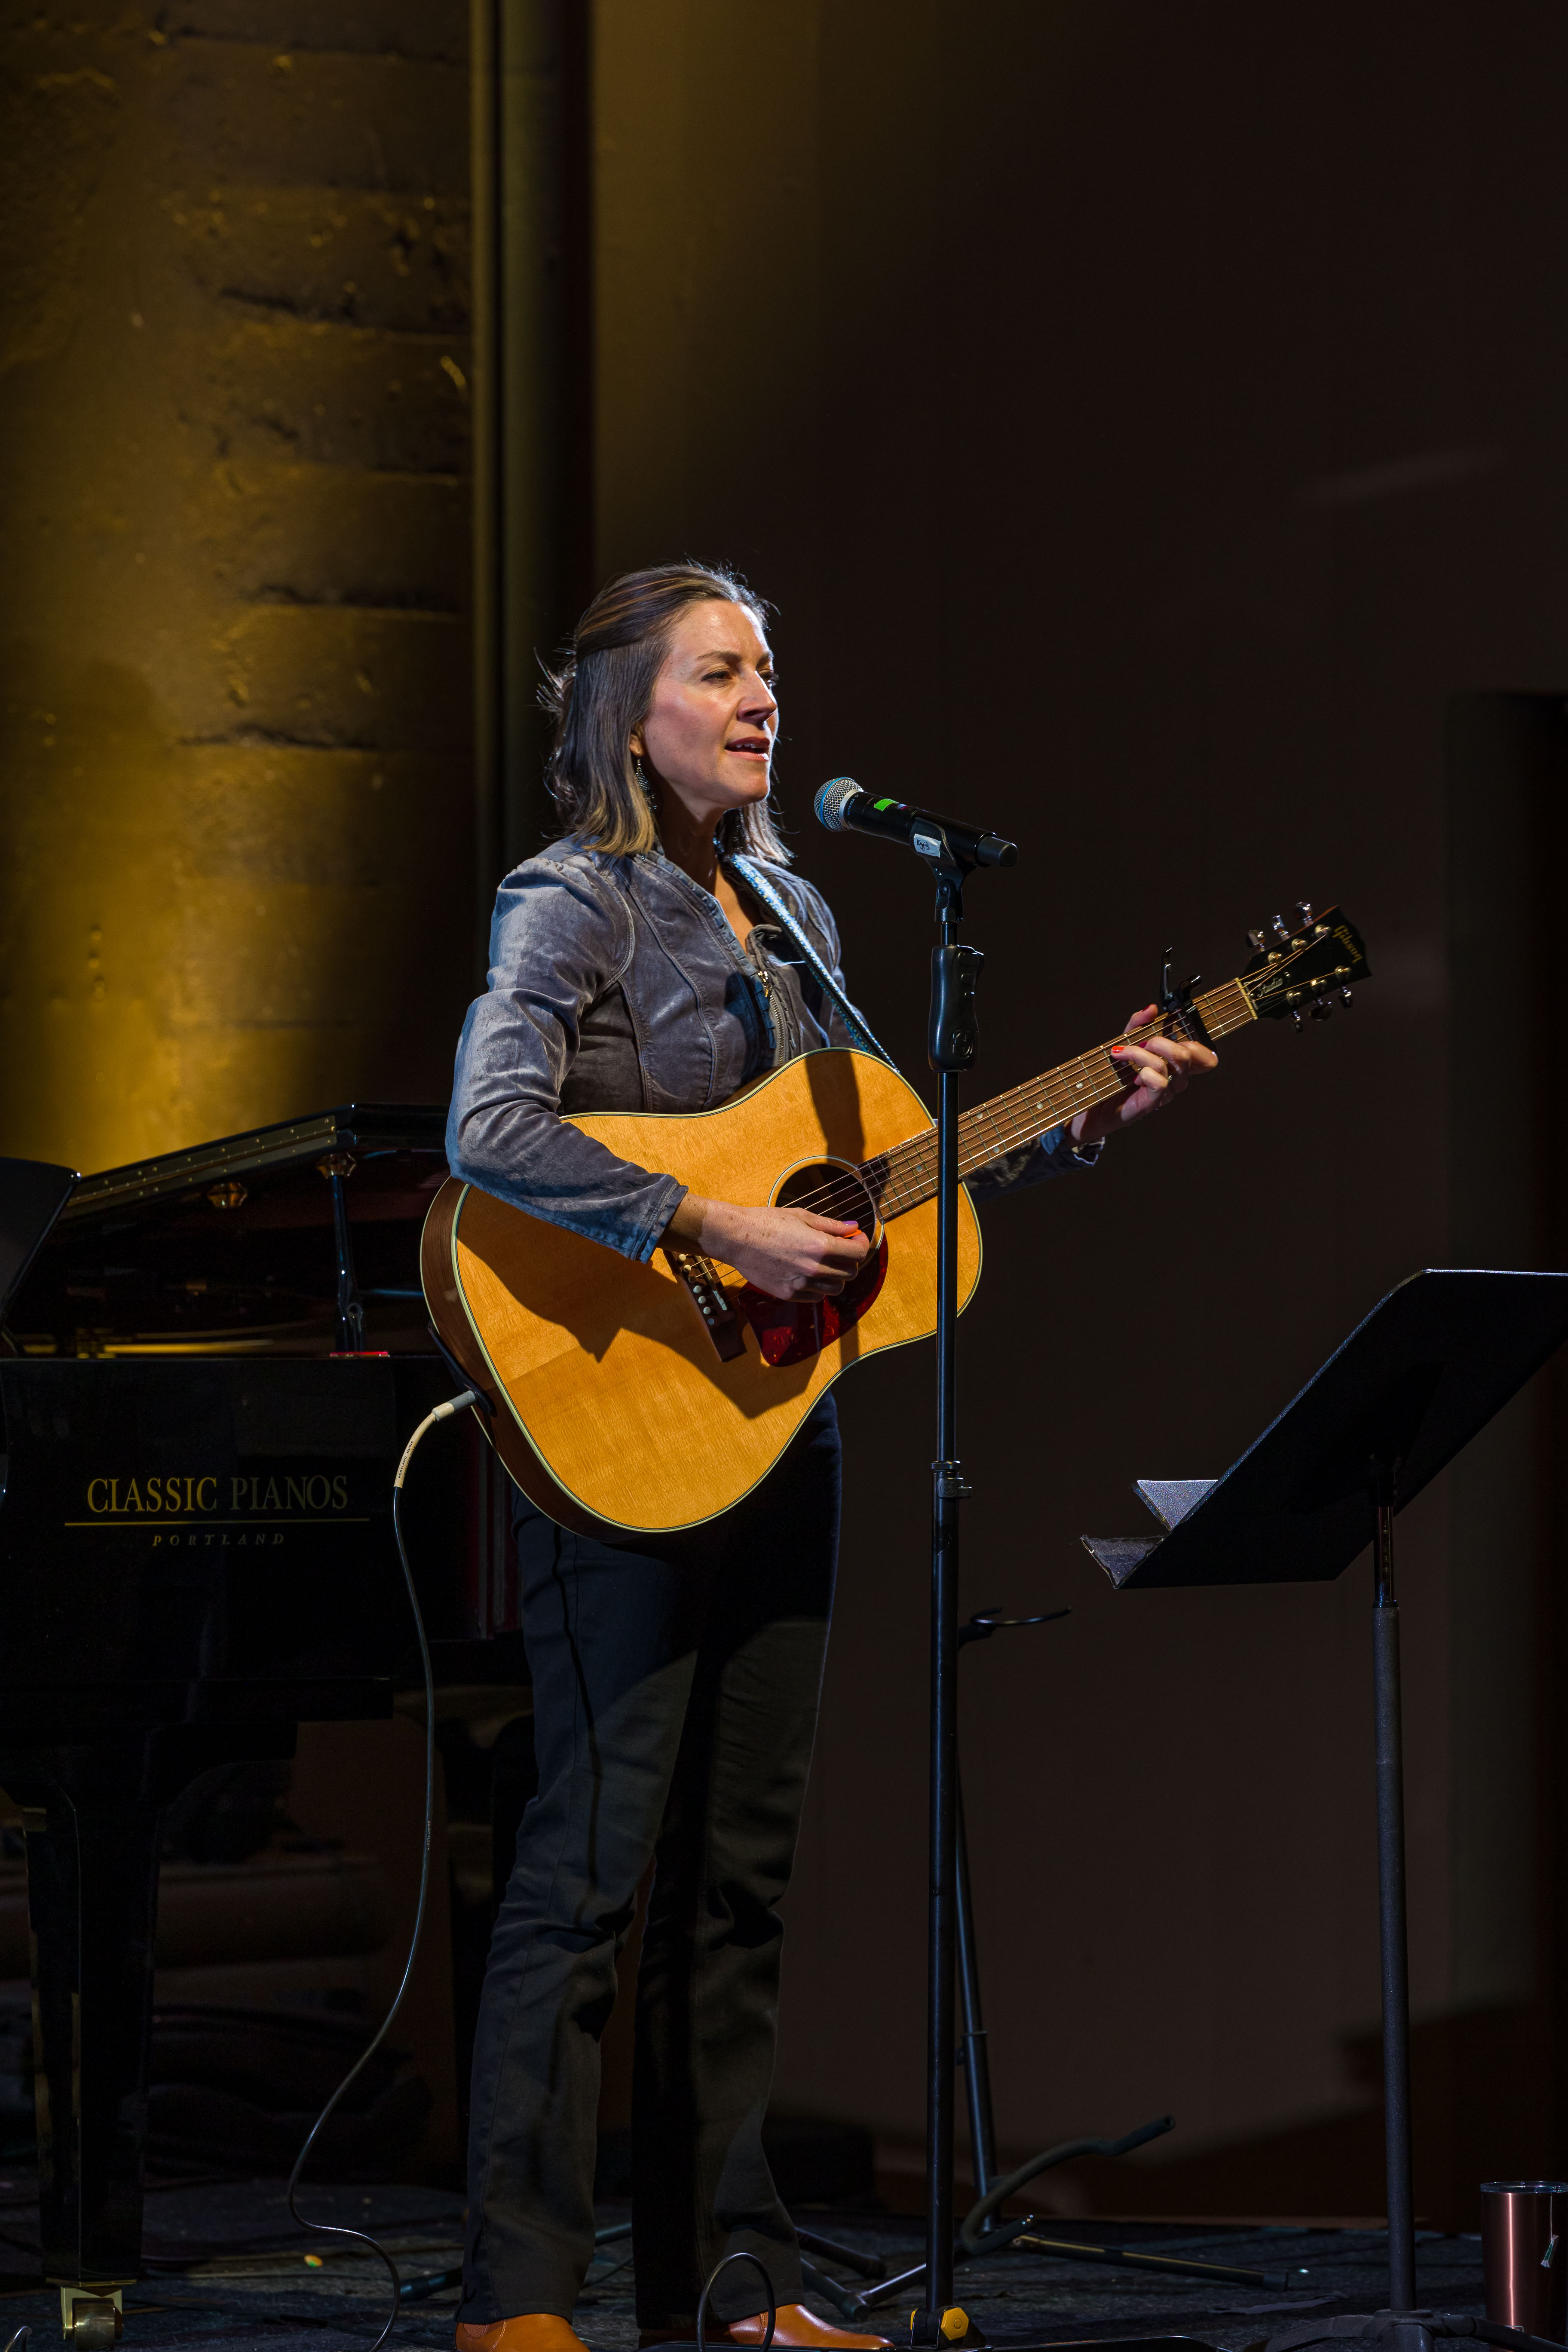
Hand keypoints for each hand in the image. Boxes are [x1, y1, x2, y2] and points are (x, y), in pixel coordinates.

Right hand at [663, 1193, 869, 1299]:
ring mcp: (801, 1283)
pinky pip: (816, 1297)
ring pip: (835, 1288)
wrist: (735, 1237)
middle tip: (841, 1250)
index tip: (856, 1239)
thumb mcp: (802, 1216)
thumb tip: (853, 1227)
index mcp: (819, 1245)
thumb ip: (831, 1225)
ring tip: (826, 1263)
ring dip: (837, 1276)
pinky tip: (810, 1273)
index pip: (857, 1253)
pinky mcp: (788, 1294)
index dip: (862, 1244)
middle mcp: (813, 1267)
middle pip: (850, 1273)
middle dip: (850, 1260)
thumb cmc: (766, 1221)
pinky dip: (819, 1287)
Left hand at [1072, 1003, 1217, 1149]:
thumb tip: (1151, 1009)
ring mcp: (1166, 1092)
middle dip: (1160, 1041)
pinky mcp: (1153, 1103)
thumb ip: (1138, 1025)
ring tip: (1121, 1053)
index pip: (1205, 1057)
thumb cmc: (1113, 1075)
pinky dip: (1142, 1072)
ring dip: (1139, 1053)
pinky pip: (1158, 1081)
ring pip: (1167, 1064)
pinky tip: (1130, 1076)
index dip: (1198, 1044)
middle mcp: (1176, 1079)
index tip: (1174, 1031)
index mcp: (1176, 1065)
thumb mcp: (1126, 1042)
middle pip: (1187, 1054)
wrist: (1094, 1104)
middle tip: (1142, 1043)